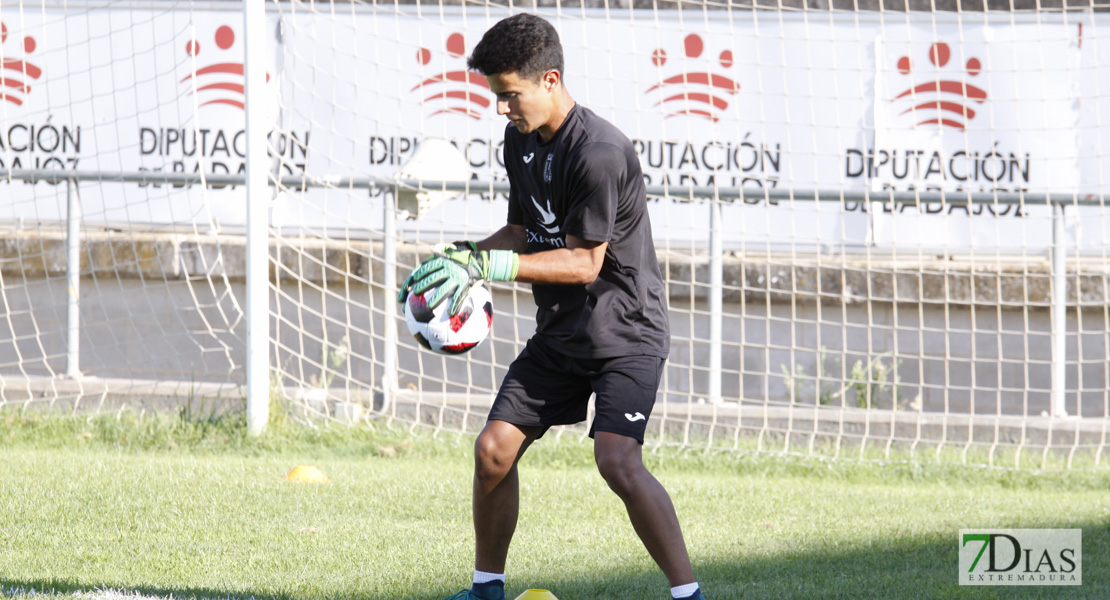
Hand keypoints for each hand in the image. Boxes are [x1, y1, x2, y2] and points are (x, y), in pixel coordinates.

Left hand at [398, 241, 517, 314]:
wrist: (481, 261)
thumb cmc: (462, 261)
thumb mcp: (449, 257)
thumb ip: (437, 258)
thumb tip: (429, 252)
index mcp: (440, 262)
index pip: (422, 270)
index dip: (411, 281)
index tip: (404, 292)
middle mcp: (448, 268)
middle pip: (431, 278)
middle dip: (420, 288)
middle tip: (411, 298)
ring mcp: (457, 276)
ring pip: (445, 288)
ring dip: (436, 298)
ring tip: (428, 307)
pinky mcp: (467, 283)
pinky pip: (460, 296)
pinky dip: (456, 305)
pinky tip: (451, 314)